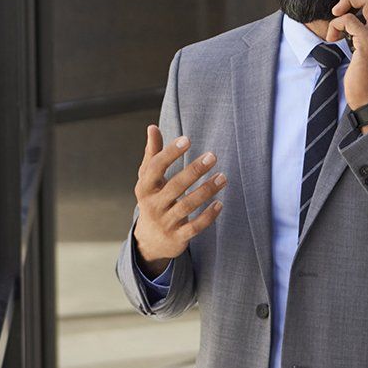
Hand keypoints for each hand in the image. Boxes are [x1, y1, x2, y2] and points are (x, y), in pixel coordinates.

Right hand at [133, 125, 226, 277]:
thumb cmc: (153, 199)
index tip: (187, 139)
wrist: (151, 240)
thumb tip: (152, 127)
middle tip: (213, 155)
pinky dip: (208, 216)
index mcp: (145, 187)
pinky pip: (194, 227)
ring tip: (223, 177)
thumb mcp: (149, 179)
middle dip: (194, 171)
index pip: (155, 168)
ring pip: (187, 206)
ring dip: (206, 191)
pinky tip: (220, 203)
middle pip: (174, 187)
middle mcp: (153, 205)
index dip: (169, 153)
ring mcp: (165, 222)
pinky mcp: (178, 237)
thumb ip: (153, 154)